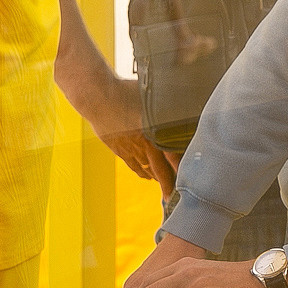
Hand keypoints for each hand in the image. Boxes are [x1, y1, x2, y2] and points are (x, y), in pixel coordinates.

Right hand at [85, 74, 180, 192]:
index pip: (173, 156)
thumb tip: (188, 98)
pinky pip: (132, 164)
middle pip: (159, 169)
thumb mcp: (153, 96)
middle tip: (175, 198)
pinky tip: (146, 176)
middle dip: (169, 184)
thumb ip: (169, 103)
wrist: (97, 96)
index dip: (182, 168)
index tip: (191, 179)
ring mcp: (129, 147)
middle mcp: (143, 144)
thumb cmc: (126, 90)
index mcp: (155, 132)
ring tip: (166, 187)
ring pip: (146, 168)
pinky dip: (141, 171)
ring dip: (156, 178)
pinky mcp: (117, 147)